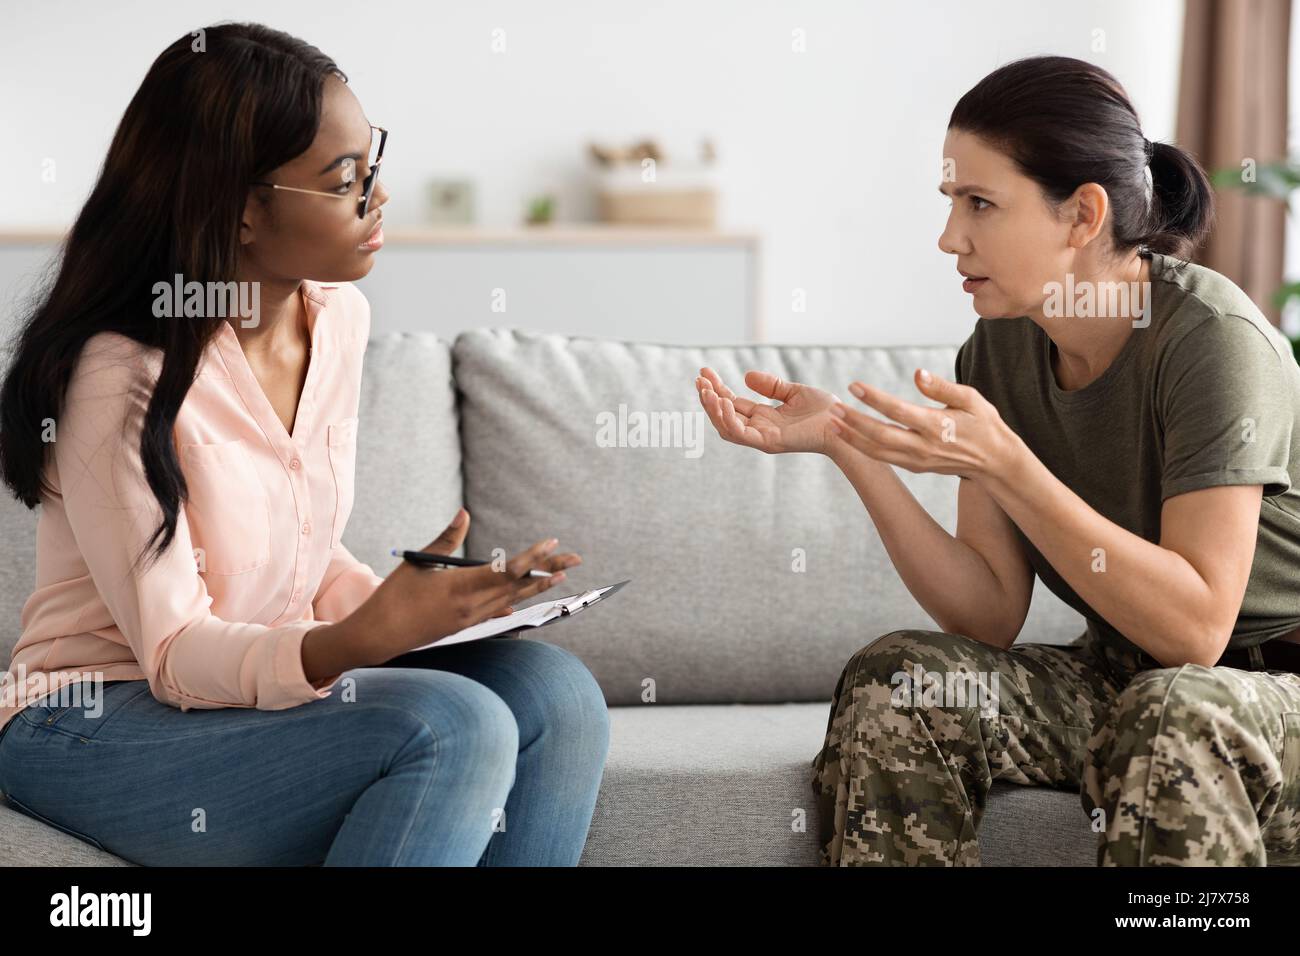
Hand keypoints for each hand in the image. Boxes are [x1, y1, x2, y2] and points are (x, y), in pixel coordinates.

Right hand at [357, 508, 581, 661]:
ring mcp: (471, 620)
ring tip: (561, 574)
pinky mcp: (465, 627)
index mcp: (462, 587)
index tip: (552, 543)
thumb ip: (447, 539)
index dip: (533, 557)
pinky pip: (497, 612)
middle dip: (550, 571)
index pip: (509, 570)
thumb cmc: (394, 596)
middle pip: (520, 585)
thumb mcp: (420, 562)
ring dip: (538, 585)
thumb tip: (464, 513)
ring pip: (514, 599)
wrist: (379, 637)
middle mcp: (473, 607)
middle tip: (576, 558)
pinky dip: (513, 601)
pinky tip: (523, 597)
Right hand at [695, 366, 843, 454]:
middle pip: (723, 416)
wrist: (844, 424)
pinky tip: (722, 402)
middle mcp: (759, 429)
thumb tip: (746, 375)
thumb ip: (771, 386)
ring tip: (705, 390)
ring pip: (726, 427)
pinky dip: (728, 419)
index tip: (704, 372)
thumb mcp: (794, 392)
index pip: (731, 403)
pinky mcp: (768, 442)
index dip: (716, 388)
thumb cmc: (824, 412)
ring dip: (712, 409)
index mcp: (763, 418)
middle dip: (708, 398)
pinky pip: (740, 434)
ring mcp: (762, 437)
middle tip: (699, 379)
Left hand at [827, 368, 1021, 479]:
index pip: (898, 411)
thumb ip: (942, 387)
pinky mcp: (915, 467)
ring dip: (852, 438)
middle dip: (854, 422)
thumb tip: (917, 373)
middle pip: (880, 435)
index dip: (874, 399)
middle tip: (834, 407)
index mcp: (937, 426)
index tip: (854, 386)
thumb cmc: (984, 424)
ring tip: (832, 422)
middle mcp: (924, 447)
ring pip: (877, 452)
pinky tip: (849, 436)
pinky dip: (863, 448)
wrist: (996, 461)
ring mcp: (918, 461)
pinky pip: (884, 459)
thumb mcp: (971, 399)